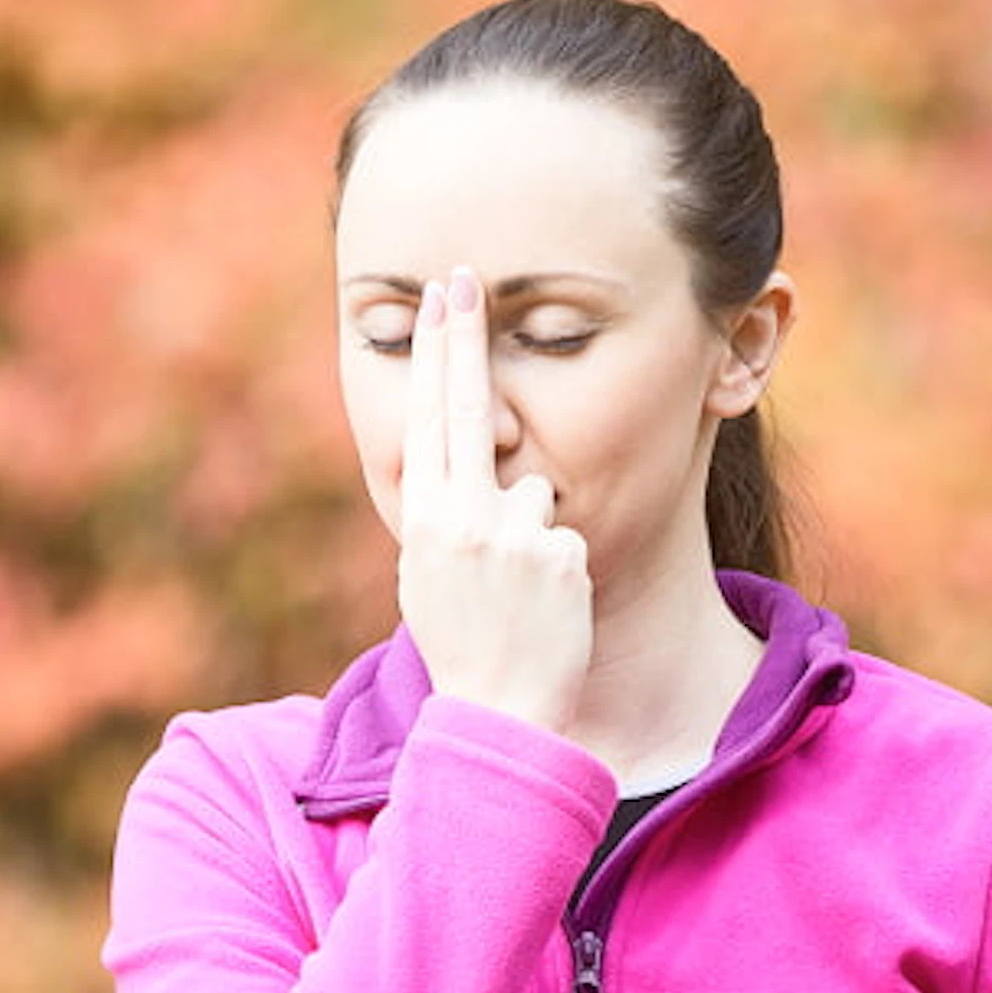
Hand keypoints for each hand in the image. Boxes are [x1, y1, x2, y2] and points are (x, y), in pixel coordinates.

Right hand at [396, 265, 590, 733]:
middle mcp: (462, 519)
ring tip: (521, 592)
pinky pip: (567, 534)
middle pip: (470, 411)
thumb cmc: (464, 645)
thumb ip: (441, 515)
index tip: (438, 302)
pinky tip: (548, 608)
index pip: (428, 421)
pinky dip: (562, 566)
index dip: (433, 358)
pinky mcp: (561, 555)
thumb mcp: (427, 577)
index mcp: (424, 522)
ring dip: (534, 532)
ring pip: (535, 490)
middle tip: (463, 279)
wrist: (501, 714)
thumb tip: (452, 467)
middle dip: (464, 340)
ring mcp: (513, 535)